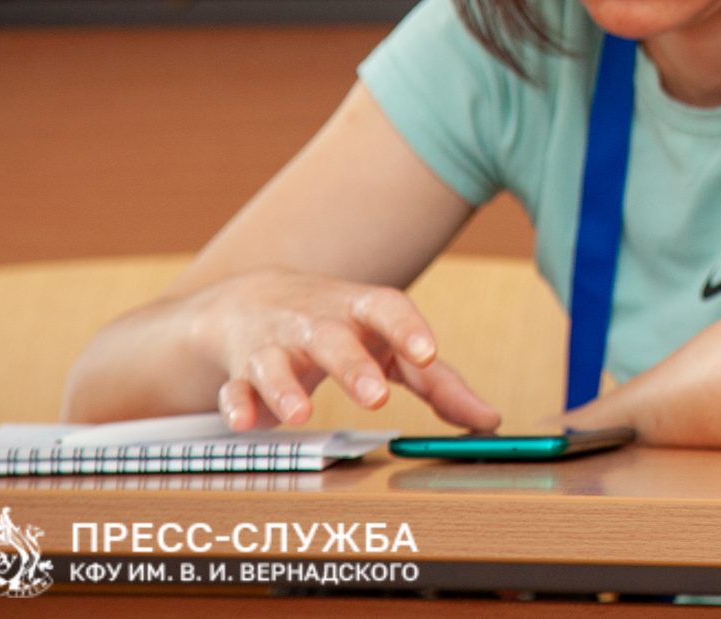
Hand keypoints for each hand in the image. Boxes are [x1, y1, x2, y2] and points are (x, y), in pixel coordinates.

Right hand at [190, 267, 497, 431]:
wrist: (253, 299)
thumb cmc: (339, 326)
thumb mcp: (389, 344)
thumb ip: (437, 380)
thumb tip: (487, 420)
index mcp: (359, 310)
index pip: (386, 308)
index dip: (407, 328)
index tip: (429, 352)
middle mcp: (314, 323)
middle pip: (331, 339)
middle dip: (352, 366)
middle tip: (375, 396)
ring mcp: (272, 345)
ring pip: (273, 361)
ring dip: (285, 387)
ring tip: (301, 414)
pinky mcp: (238, 372)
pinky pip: (233, 388)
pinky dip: (236, 404)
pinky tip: (247, 422)